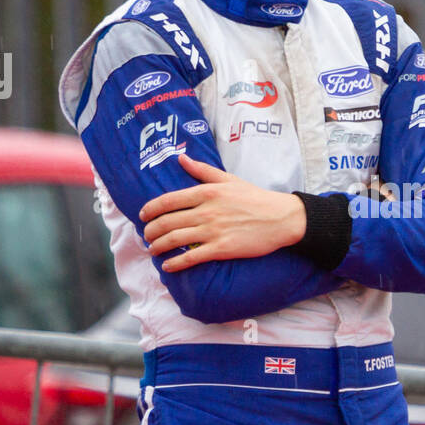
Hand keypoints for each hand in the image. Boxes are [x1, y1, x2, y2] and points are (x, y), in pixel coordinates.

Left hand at [139, 154, 306, 269]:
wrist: (281, 218)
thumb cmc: (256, 197)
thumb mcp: (229, 179)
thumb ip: (202, 170)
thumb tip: (181, 158)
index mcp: (206, 192)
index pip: (168, 200)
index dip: (150, 210)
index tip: (142, 216)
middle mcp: (206, 211)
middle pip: (167, 222)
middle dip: (151, 231)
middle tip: (146, 237)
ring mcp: (213, 231)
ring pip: (175, 239)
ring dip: (158, 247)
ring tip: (152, 250)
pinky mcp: (222, 249)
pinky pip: (192, 257)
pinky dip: (175, 263)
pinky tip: (167, 267)